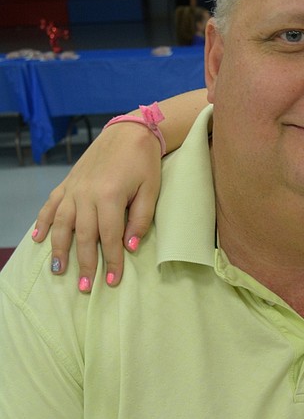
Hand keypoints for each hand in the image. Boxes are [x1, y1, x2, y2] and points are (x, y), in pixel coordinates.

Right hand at [32, 123, 163, 288]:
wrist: (128, 132)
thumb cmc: (144, 163)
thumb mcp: (151, 191)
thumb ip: (141, 219)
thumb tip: (130, 247)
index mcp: (110, 196)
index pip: (110, 236)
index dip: (112, 261)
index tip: (112, 282)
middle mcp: (87, 194)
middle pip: (84, 235)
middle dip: (85, 263)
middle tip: (85, 286)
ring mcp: (74, 188)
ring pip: (62, 223)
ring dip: (59, 248)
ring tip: (59, 270)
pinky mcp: (67, 182)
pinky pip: (51, 205)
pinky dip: (42, 222)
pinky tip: (38, 239)